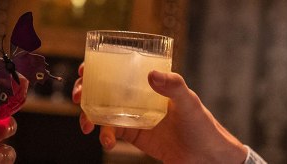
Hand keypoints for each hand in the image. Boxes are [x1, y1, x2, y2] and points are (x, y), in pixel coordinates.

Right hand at [73, 64, 246, 162]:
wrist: (209, 159)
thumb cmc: (203, 126)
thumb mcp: (190, 102)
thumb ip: (173, 86)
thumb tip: (150, 75)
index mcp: (149, 84)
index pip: (119, 71)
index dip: (98, 68)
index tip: (84, 70)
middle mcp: (138, 99)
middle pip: (103, 91)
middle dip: (85, 93)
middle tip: (78, 98)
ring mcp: (134, 118)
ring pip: (103, 113)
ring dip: (90, 117)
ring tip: (87, 126)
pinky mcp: (135, 138)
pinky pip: (112, 134)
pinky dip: (105, 137)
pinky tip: (107, 143)